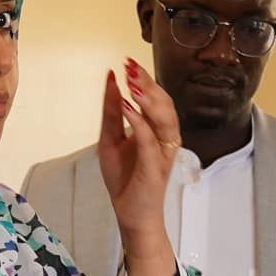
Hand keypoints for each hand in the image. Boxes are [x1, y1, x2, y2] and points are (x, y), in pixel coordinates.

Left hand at [97, 59, 181, 246]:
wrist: (130, 213)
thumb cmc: (125, 180)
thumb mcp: (110, 140)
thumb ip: (112, 113)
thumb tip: (111, 82)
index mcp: (157, 132)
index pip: (156, 100)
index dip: (145, 81)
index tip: (129, 62)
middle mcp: (164, 140)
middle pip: (164, 105)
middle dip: (148, 84)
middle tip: (132, 67)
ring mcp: (162, 153)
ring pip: (163, 120)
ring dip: (148, 99)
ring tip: (133, 82)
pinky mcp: (155, 167)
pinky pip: (150, 140)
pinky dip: (140, 122)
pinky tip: (129, 107)